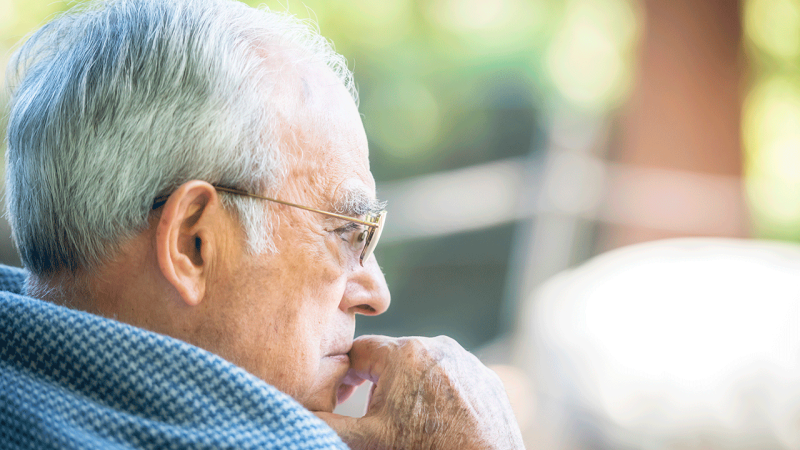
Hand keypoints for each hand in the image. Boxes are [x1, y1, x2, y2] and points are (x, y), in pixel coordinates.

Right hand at [314, 335, 525, 449]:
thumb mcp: (366, 440)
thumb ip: (324, 422)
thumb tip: (293, 412)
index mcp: (401, 353)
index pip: (359, 352)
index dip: (346, 376)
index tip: (343, 400)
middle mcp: (435, 345)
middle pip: (392, 358)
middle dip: (379, 383)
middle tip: (375, 415)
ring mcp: (464, 360)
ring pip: (423, 367)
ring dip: (409, 387)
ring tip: (408, 420)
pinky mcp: (485, 378)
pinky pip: (452, 377)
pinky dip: (440, 394)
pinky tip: (437, 421)